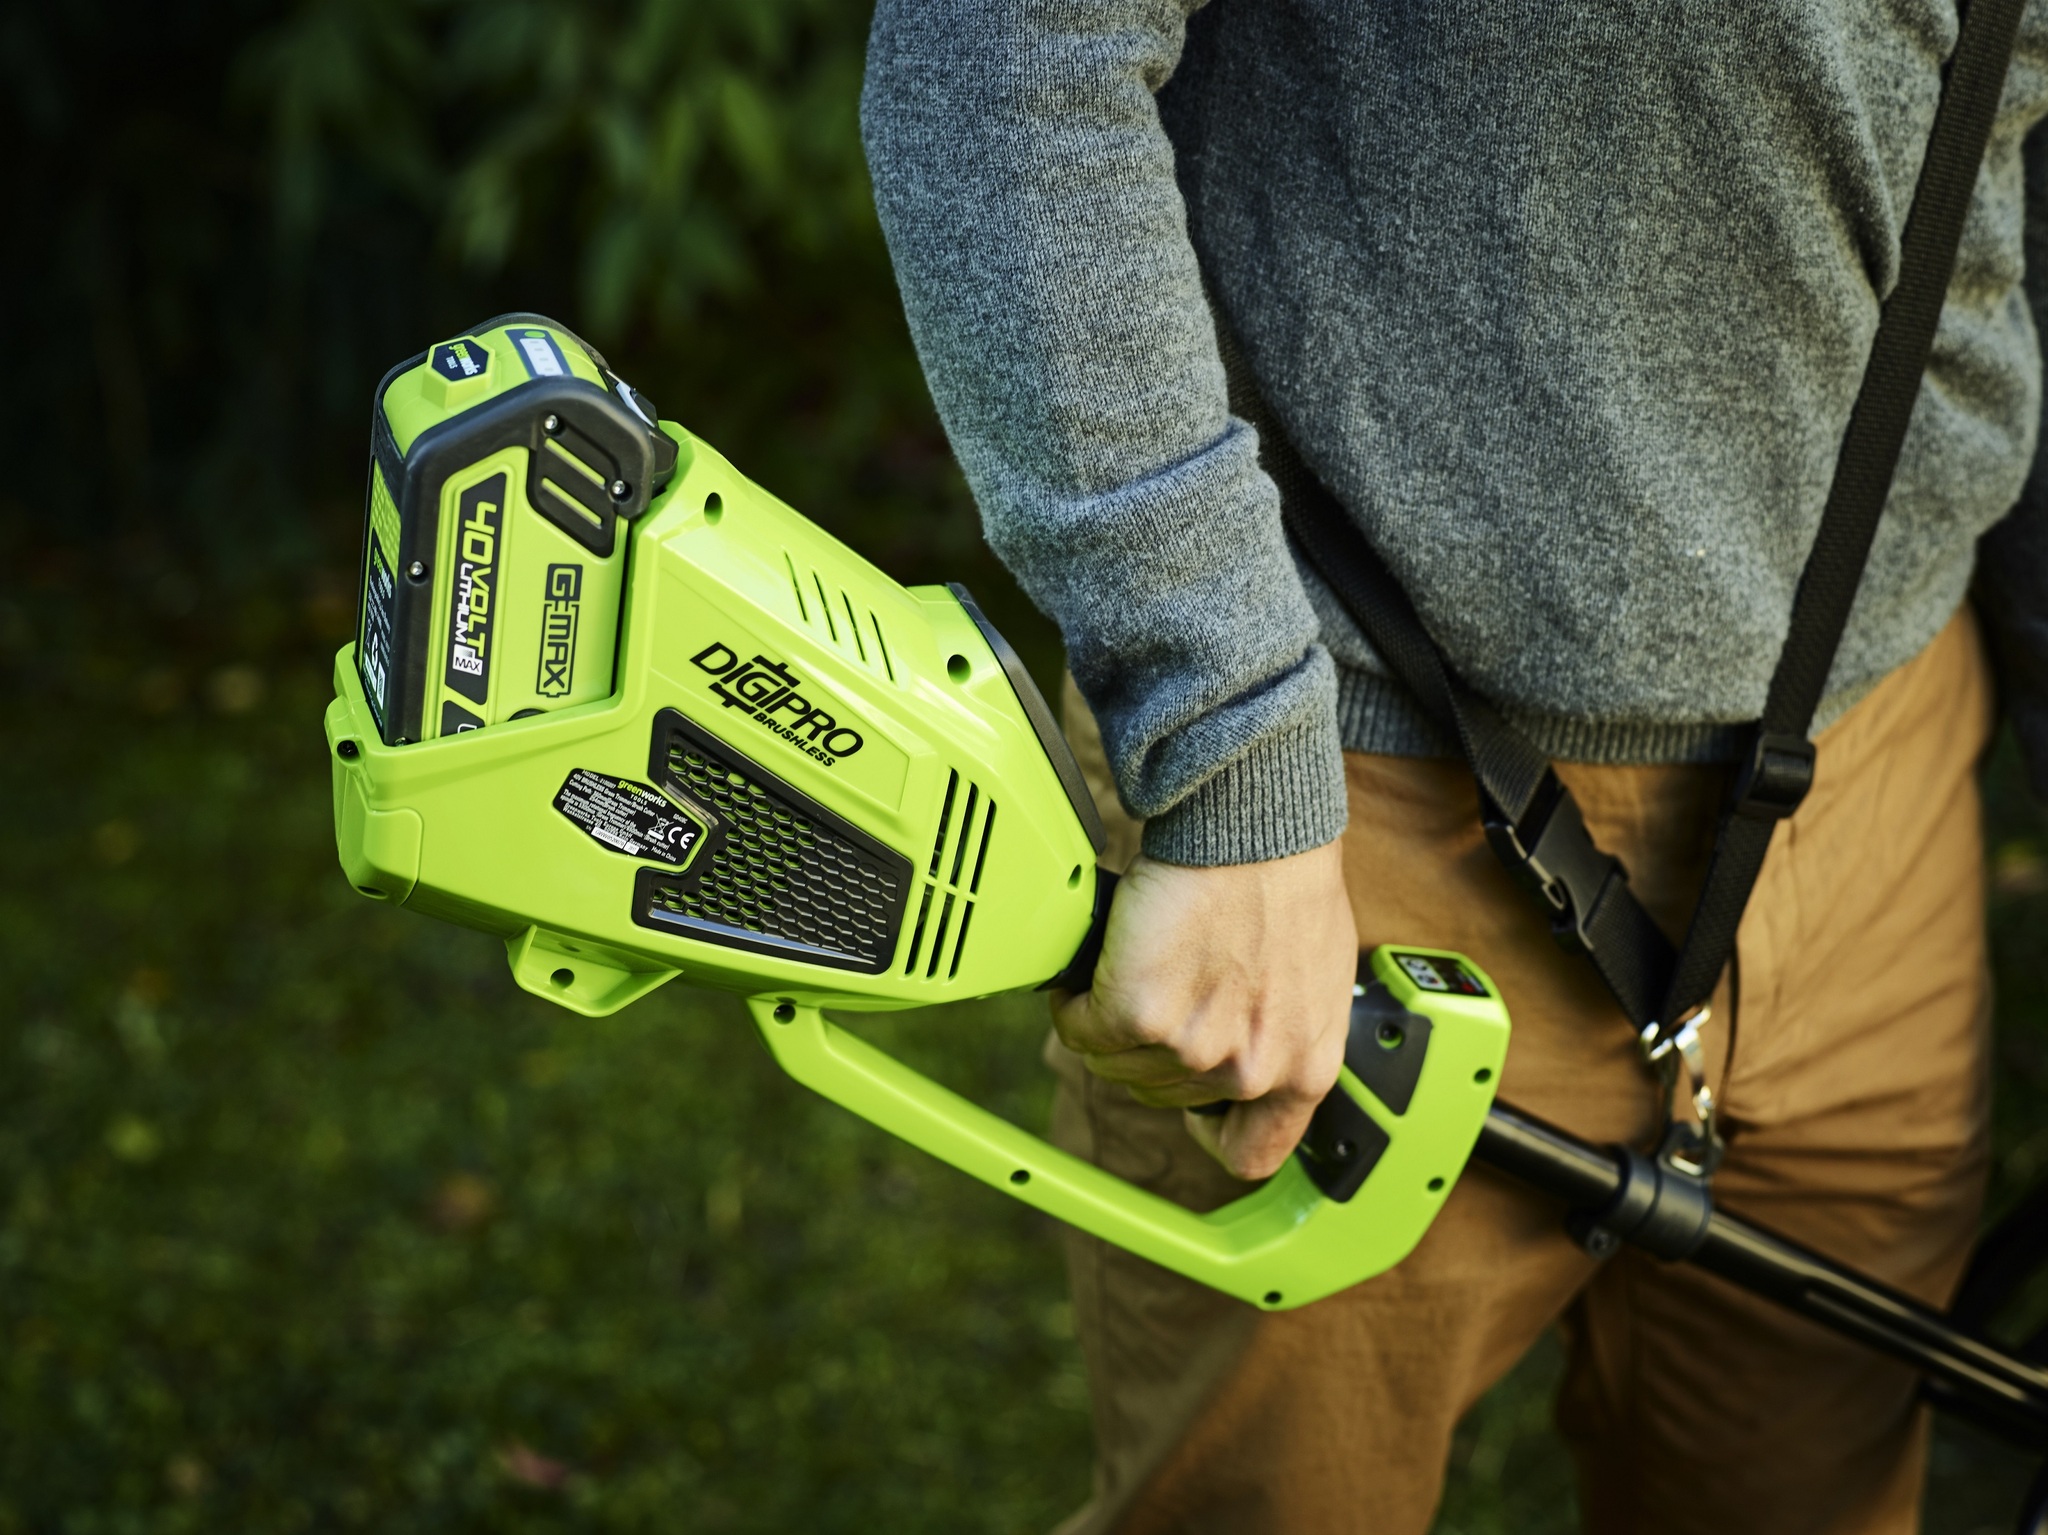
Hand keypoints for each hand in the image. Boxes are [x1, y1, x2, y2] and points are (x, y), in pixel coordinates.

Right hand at [1053, 843, 1356, 1179]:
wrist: (1255, 828)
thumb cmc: (1287, 881)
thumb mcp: (1318, 980)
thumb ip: (1285, 1029)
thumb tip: (1248, 1041)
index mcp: (1306, 1069)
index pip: (1250, 1155)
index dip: (1212, 1133)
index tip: (1194, 1104)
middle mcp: (1251, 1071)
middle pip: (1164, 1096)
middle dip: (1150, 1047)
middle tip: (1157, 990)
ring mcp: (1193, 1049)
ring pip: (1115, 1063)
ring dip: (1108, 1021)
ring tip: (1129, 967)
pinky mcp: (1140, 1014)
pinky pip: (1081, 1028)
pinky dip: (1076, 1000)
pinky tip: (1096, 964)